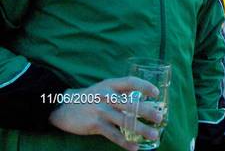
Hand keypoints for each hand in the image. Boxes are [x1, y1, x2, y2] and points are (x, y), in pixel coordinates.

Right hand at [48, 76, 162, 150]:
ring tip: (153, 135)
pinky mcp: (94, 125)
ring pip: (124, 121)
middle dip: (147, 112)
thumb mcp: (105, 88)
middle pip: (131, 104)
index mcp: (110, 85)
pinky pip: (113, 135)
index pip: (131, 82)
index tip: (157, 93)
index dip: (145, 86)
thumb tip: (144, 99)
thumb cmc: (90, 97)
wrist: (62, 106)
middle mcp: (106, 96)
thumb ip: (122, 92)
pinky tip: (134, 147)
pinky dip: (125, 142)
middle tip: (159, 118)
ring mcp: (100, 111)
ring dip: (141, 129)